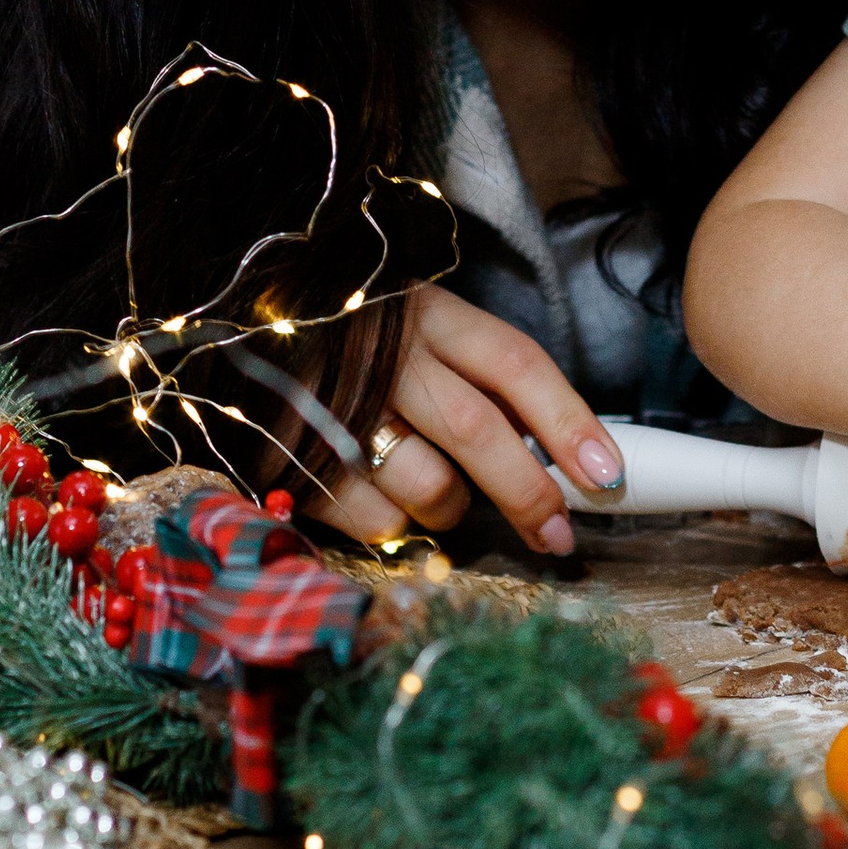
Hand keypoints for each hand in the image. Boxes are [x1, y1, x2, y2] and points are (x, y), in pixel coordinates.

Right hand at [312, 283, 625, 558]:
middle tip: (556, 534)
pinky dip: (395, 524)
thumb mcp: (418, 329)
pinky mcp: (299, 462)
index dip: (568, 420)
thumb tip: (558, 451)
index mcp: (427, 315)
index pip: (515, 363)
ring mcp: (340, 410)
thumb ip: (477, 377)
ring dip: (452, 507)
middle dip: (529, 492)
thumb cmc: (352, 342)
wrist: (241, 331)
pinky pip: (377, 521)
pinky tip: (380, 495)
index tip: (606, 473)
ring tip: (436, 488)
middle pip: (480, 430)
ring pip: (431, 486)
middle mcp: (387, 356)